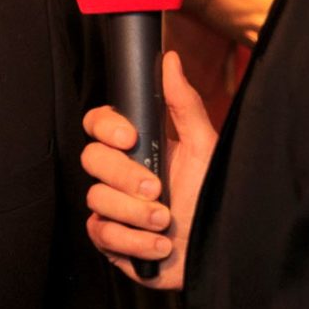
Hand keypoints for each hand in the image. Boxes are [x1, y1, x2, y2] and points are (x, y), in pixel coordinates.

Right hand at [82, 50, 216, 289]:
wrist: (217, 249)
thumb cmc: (211, 195)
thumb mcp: (203, 147)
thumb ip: (184, 104)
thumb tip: (170, 58)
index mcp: (137, 145)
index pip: (97, 123)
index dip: (105, 127)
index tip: (130, 137)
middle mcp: (118, 173)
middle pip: (90, 158)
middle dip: (125, 176)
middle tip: (157, 189)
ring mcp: (111, 206)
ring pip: (96, 198)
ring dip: (135, 213)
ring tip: (166, 221)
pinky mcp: (110, 239)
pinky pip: (101, 233)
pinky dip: (134, 242)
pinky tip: (160, 245)